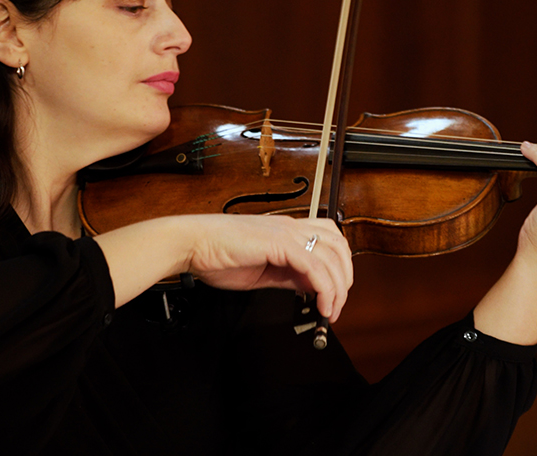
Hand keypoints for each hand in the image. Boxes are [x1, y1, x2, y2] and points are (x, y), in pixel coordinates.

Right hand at [182, 215, 352, 321]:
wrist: (192, 244)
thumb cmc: (217, 255)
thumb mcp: (262, 270)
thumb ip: (288, 276)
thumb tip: (309, 288)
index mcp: (287, 231)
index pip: (329, 241)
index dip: (338, 268)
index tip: (333, 296)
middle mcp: (291, 227)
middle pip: (339, 245)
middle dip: (345, 278)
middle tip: (336, 305)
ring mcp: (286, 233)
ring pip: (332, 255)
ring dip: (338, 287)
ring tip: (331, 310)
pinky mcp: (279, 243)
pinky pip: (314, 266)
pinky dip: (324, 288)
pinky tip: (320, 304)